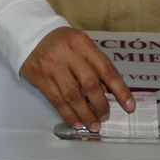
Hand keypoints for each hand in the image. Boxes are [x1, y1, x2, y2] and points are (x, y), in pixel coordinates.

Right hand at [19, 27, 135, 130]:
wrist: (30, 34)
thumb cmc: (61, 42)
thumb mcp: (80, 44)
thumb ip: (94, 64)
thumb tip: (109, 91)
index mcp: (82, 43)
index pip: (106, 69)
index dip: (120, 90)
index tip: (129, 106)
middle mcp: (68, 54)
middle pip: (90, 84)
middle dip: (101, 105)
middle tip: (106, 116)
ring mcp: (53, 66)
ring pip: (73, 96)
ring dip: (86, 114)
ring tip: (94, 125)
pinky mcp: (40, 78)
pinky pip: (57, 101)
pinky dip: (68, 115)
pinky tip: (77, 122)